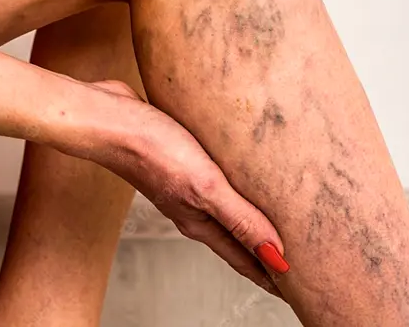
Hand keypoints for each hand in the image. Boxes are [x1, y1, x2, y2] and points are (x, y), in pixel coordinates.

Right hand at [84, 80, 287, 295]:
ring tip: (279, 229)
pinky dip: (241, 193)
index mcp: (201, 223)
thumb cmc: (154, 151)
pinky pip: (222, 186)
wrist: (110, 117)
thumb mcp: (205, 188)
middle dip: (267, 256)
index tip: (298, 289)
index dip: (272, 276)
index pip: (245, 259)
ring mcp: (189, 188)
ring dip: (254, 225)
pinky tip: (247, 182)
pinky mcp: (186, 163)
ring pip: (231, 214)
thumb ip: (240, 221)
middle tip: (296, 266)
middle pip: (239, 240)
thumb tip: (275, 256)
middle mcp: (196, 210)